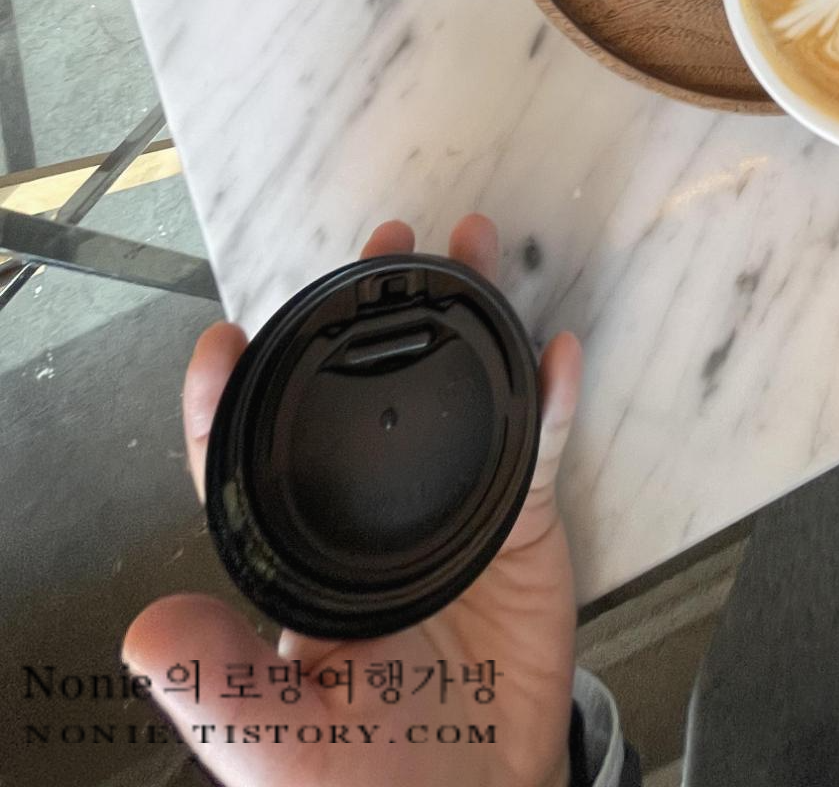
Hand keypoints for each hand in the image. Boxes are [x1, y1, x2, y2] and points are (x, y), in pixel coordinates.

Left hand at [124, 214, 583, 786]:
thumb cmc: (369, 781)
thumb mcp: (276, 743)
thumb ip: (219, 685)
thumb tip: (144, 627)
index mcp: (305, 557)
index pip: (255, 462)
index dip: (234, 397)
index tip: (223, 338)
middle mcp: (375, 514)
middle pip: (370, 393)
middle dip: (375, 309)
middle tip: (386, 240)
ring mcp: (455, 508)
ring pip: (459, 394)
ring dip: (469, 317)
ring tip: (474, 250)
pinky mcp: (524, 524)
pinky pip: (539, 449)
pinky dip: (553, 398)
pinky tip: (559, 353)